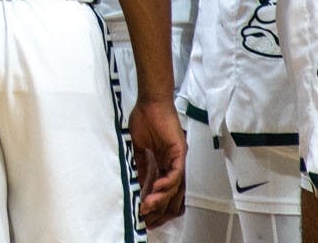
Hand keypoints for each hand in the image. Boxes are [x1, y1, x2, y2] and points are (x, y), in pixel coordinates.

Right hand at [128, 99, 184, 227]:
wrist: (150, 102)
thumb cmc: (144, 118)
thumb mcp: (139, 147)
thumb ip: (141, 165)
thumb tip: (138, 182)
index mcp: (164, 161)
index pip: (162, 187)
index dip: (153, 200)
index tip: (142, 210)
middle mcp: (174, 162)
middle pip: (170, 191)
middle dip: (158, 205)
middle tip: (146, 214)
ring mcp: (178, 157)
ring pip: (174, 185)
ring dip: (161, 197)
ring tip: (148, 204)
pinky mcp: (180, 151)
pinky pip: (176, 172)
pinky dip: (167, 182)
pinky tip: (156, 188)